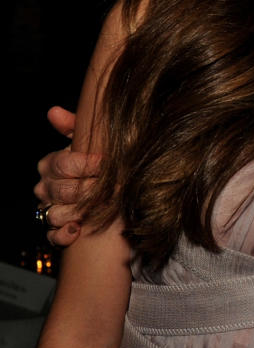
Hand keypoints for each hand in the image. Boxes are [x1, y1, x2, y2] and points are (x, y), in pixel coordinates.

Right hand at [33, 107, 98, 247]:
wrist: (106, 191)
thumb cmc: (96, 164)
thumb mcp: (89, 142)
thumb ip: (75, 127)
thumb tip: (54, 111)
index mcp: (50, 165)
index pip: (62, 164)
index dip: (86, 165)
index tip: (106, 164)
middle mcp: (45, 188)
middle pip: (62, 190)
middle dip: (91, 189)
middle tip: (114, 187)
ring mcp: (48, 209)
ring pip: (56, 213)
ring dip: (83, 211)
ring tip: (104, 207)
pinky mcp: (55, 230)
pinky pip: (53, 236)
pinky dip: (64, 234)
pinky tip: (78, 229)